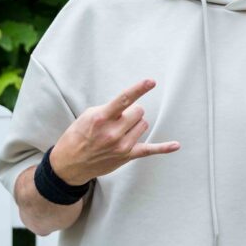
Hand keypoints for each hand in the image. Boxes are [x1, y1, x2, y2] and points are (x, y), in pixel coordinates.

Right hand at [49, 79, 179, 185]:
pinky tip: (176, 145)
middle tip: (118, 119)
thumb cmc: (78, 136)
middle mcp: (113, 132)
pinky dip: (164, 148)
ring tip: (119, 131)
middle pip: (139, 111)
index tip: (151, 81)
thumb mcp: (88, 116)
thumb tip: (130, 105)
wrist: (69, 164)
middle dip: (131, 112)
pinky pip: (150, 150)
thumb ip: (110, 109)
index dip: (139, 88)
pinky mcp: (127, 156)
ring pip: (144, 125)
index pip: (124, 99)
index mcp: (101, 118)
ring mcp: (122, 146)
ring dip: (135, 125)